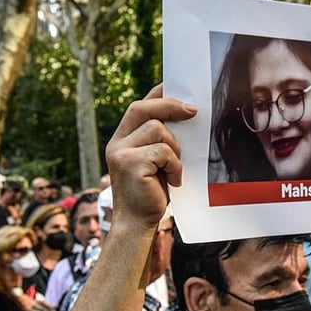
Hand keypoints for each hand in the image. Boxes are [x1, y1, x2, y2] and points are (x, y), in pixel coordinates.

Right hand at [105, 85, 196, 228]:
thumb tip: (183, 114)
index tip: (174, 85)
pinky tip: (172, 181)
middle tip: (193, 111)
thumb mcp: (154, 162)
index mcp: (121, 140)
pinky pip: (163, 151)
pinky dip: (174, 165)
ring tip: (174, 169)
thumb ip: (159, 141)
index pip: (138, 107)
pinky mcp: (130, 164)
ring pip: (158, 130)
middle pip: (143, 109)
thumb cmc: (150, 194)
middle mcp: (116, 143)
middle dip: (170, 106)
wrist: (136, 224)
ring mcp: (121, 153)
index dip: (157, 94)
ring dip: (175, 149)